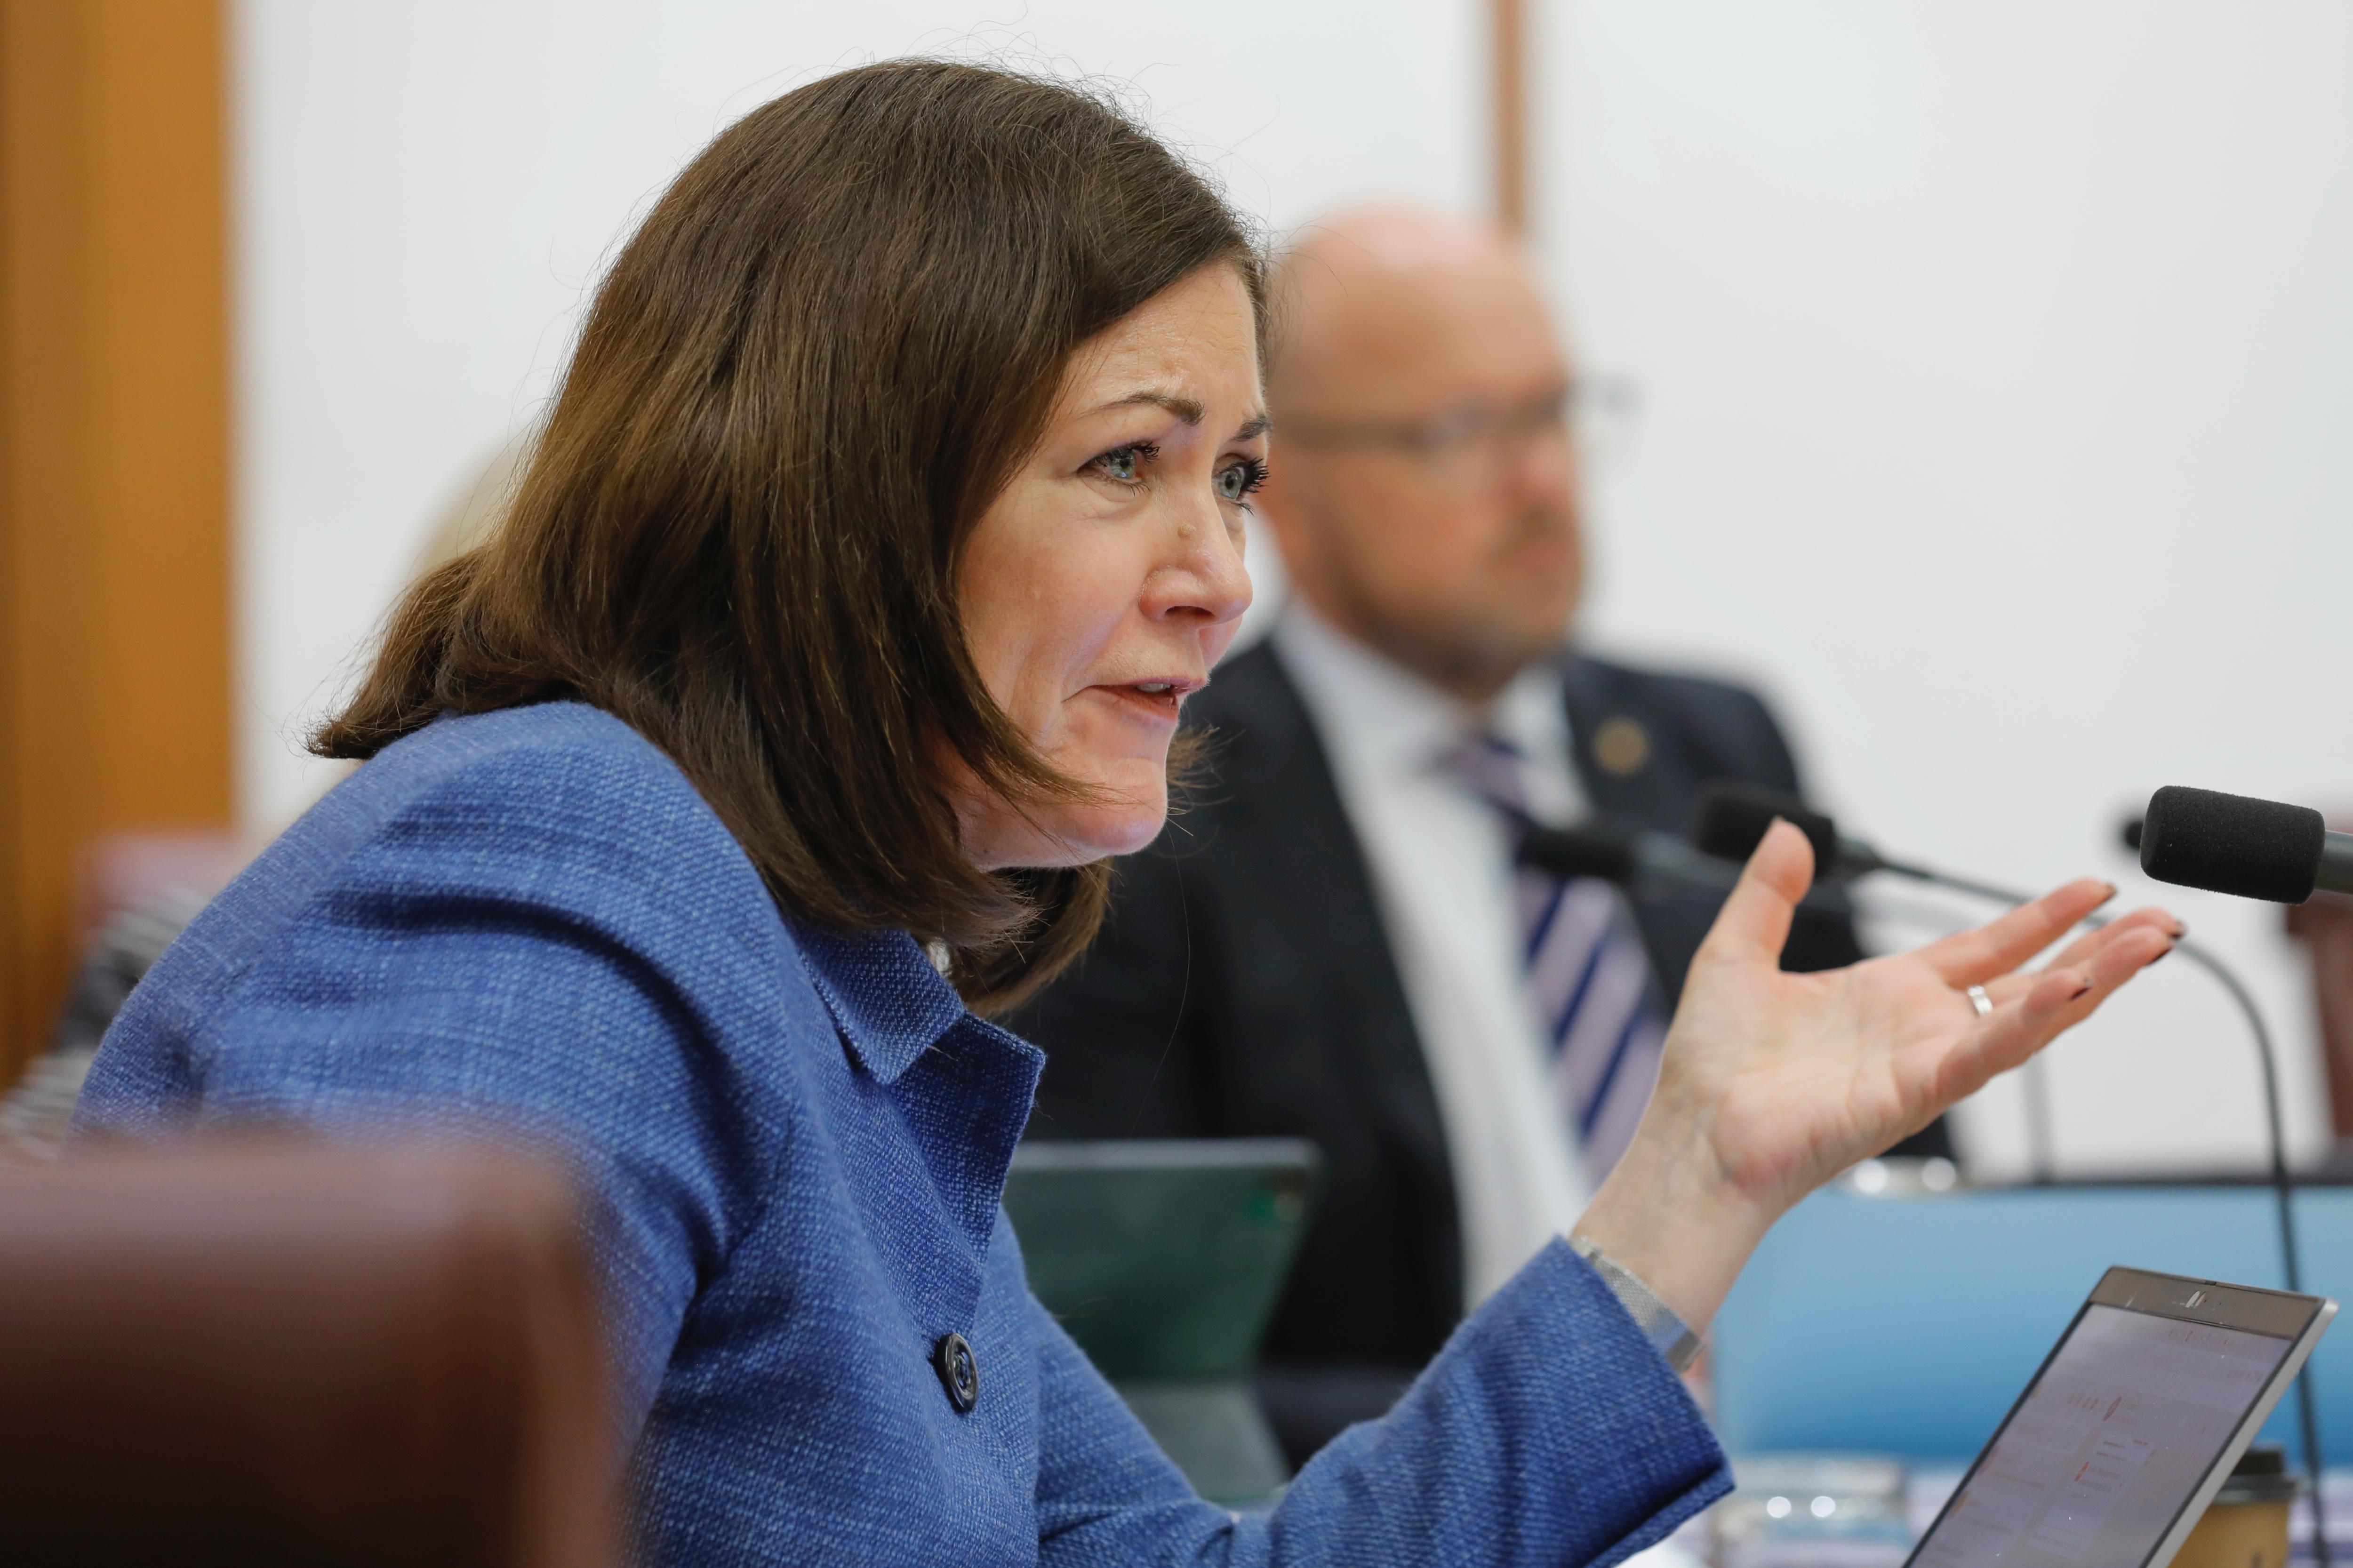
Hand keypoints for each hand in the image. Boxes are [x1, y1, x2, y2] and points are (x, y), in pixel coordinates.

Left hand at [1574, 819, 2178, 1331]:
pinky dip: (2030, 1020)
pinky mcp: (1915, 1095)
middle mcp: (1919, 1029)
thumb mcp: (1737, 952)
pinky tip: (2071, 987)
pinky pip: (1986, 1053)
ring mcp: (1925, 1064)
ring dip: (2093, 981)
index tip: (2094, 889)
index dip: (2040, 919)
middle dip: (2099, 953)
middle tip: (2162, 921)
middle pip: (2030, 982)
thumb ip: (1769, 893)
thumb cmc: (1712, 1066)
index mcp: (1888, 996)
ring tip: (2151, 944)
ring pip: (2029, 1017)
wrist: (1692, 1135)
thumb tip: (1788, 829)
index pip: (1985, 949)